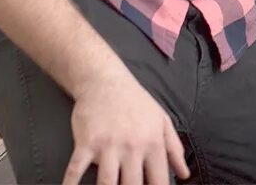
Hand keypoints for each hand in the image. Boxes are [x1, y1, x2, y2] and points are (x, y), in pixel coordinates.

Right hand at [63, 74, 188, 184]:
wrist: (107, 81)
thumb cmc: (137, 103)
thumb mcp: (162, 120)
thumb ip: (174, 149)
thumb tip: (185, 174)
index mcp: (153, 142)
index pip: (158, 180)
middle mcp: (132, 145)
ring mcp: (108, 144)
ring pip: (107, 183)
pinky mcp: (86, 142)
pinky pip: (76, 170)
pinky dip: (70, 184)